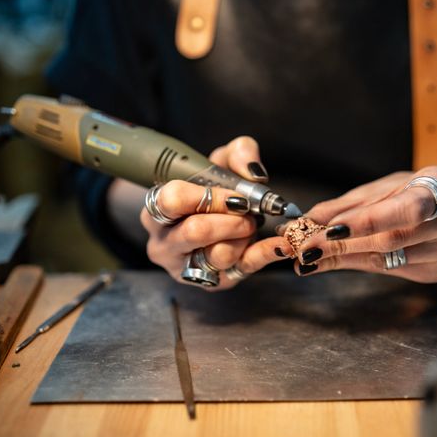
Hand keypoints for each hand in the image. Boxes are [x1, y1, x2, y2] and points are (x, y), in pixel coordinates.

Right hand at [140, 136, 273, 289]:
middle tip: (248, 213)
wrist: (215, 220)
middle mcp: (164, 243)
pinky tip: (280, 244)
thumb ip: (238, 154)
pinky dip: (265, 254)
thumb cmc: (212, 189)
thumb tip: (254, 172)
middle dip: (231, 219)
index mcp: (156, 210)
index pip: (172, 200)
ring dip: (245, 236)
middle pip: (195, 231)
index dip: (209, 196)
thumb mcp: (221, 162)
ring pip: (219, 254)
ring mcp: (185, 267)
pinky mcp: (211, 282)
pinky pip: (242, 269)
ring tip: (249, 226)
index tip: (236, 196)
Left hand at [287, 167, 436, 282]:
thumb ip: (348, 205)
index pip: (408, 209)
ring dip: (345, 258)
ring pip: (388, 259)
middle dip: (343, 244)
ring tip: (312, 255)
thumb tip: (308, 221)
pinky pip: (392, 271)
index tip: (331, 229)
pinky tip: (337, 260)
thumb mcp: (384, 187)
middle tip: (306, 246)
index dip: (369, 220)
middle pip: (393, 240)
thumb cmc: (415, 191)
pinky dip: (360, 265)